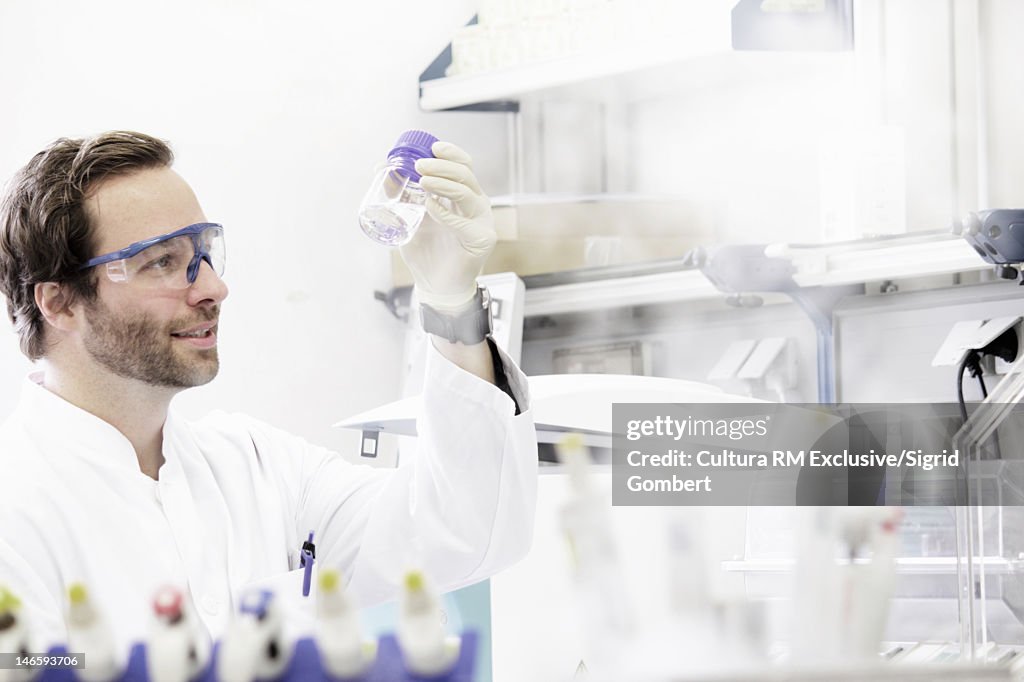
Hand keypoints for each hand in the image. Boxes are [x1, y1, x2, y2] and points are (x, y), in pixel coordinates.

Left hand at [400, 141, 494, 311]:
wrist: (436, 286)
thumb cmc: (426, 252)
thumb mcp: (410, 217)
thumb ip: (401, 195)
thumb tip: (380, 168)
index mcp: (464, 195)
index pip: (464, 166)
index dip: (451, 153)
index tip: (432, 148)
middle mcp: (476, 205)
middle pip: (465, 175)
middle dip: (442, 166)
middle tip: (419, 166)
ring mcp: (482, 222)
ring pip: (467, 193)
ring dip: (443, 184)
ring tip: (422, 181)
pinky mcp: (482, 240)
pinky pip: (464, 222)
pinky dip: (446, 213)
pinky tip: (430, 207)